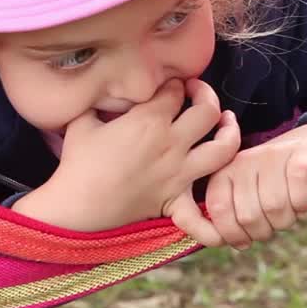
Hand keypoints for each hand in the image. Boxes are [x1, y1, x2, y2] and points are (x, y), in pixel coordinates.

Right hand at [14, 79, 238, 234]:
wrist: (76, 204)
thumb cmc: (77, 161)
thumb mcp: (83, 118)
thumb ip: (100, 100)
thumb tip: (107, 91)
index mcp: (149, 120)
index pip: (175, 90)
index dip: (173, 82)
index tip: (167, 85)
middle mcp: (171, 143)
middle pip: (207, 111)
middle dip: (205, 94)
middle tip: (194, 93)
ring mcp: (178, 173)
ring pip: (222, 149)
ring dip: (230, 134)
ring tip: (226, 124)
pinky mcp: (174, 201)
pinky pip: (200, 217)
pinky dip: (212, 225)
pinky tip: (222, 222)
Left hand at [204, 121, 306, 248]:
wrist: (306, 149)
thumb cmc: (272, 184)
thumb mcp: (245, 197)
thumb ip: (231, 219)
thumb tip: (233, 243)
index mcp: (225, 172)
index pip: (218, 209)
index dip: (232, 234)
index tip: (246, 240)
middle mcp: (245, 160)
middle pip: (248, 216)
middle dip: (264, 231)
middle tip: (273, 222)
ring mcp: (272, 155)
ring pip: (274, 208)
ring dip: (286, 220)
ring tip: (289, 211)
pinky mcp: (302, 156)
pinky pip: (298, 196)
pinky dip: (302, 206)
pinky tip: (303, 203)